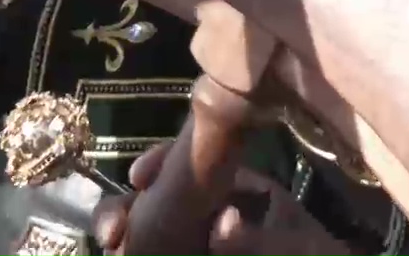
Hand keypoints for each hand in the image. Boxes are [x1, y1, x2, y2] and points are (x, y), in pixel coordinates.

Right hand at [89, 144, 356, 255]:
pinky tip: (121, 253)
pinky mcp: (187, 250)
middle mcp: (211, 211)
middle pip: (156, 199)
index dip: (161, 163)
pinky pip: (158, 247)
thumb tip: (220, 224)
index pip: (192, 162)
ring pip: (148, 230)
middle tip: (111, 232)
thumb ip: (261, 240)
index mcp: (237, 189)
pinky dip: (136, 249)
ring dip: (124, 234)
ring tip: (113, 248)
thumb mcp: (297, 248)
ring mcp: (196, 237)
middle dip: (126, 210)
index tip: (138, 177)